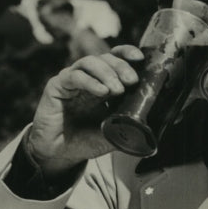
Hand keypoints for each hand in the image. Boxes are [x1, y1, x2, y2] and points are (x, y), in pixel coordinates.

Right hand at [27, 46, 143, 177]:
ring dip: (106, 72)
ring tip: (116, 89)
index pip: (116, 59)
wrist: (60, 154)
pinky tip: (101, 91)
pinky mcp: (57, 86)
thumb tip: (150, 124)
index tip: (140, 58)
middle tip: (132, 81)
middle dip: (121, 66)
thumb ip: (129, 125)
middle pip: (106, 58)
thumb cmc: (86, 141)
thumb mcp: (114, 133)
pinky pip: (74, 76)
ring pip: (90, 62)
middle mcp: (89, 78)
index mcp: (104, 84)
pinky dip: (90, 81)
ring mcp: (72, 80)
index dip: (127, 54)